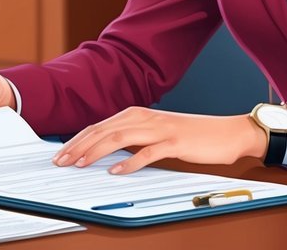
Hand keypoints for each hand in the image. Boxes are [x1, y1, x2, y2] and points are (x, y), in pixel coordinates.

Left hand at [53, 108, 266, 173]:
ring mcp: (159, 128)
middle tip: (61, 161)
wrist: (226, 133)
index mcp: (136, 115)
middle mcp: (144, 118)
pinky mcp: (174, 141)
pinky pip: (148, 152)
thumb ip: (132, 139)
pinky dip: (130, 162)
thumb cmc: (190, 135)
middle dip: (78, 146)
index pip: (99, 127)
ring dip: (96, 151)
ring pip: (119, 137)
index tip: (61, 154)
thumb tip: (106, 153)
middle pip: (103, 130)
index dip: (77, 140)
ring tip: (80, 164)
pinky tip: (117, 171)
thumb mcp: (155, 134)